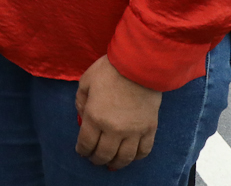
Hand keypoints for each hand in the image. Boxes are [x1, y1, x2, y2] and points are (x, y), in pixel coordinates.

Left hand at [75, 55, 161, 169]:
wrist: (138, 67)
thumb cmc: (109, 71)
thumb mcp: (85, 82)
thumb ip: (81, 101)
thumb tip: (82, 117)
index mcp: (94, 117)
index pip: (86, 143)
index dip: (82, 151)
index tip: (81, 152)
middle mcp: (113, 129)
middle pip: (104, 154)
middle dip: (97, 159)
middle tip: (94, 160)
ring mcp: (133, 131)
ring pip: (124, 157)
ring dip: (116, 164)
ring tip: (111, 164)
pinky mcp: (149, 129)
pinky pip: (143, 151)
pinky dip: (136, 158)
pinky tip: (130, 157)